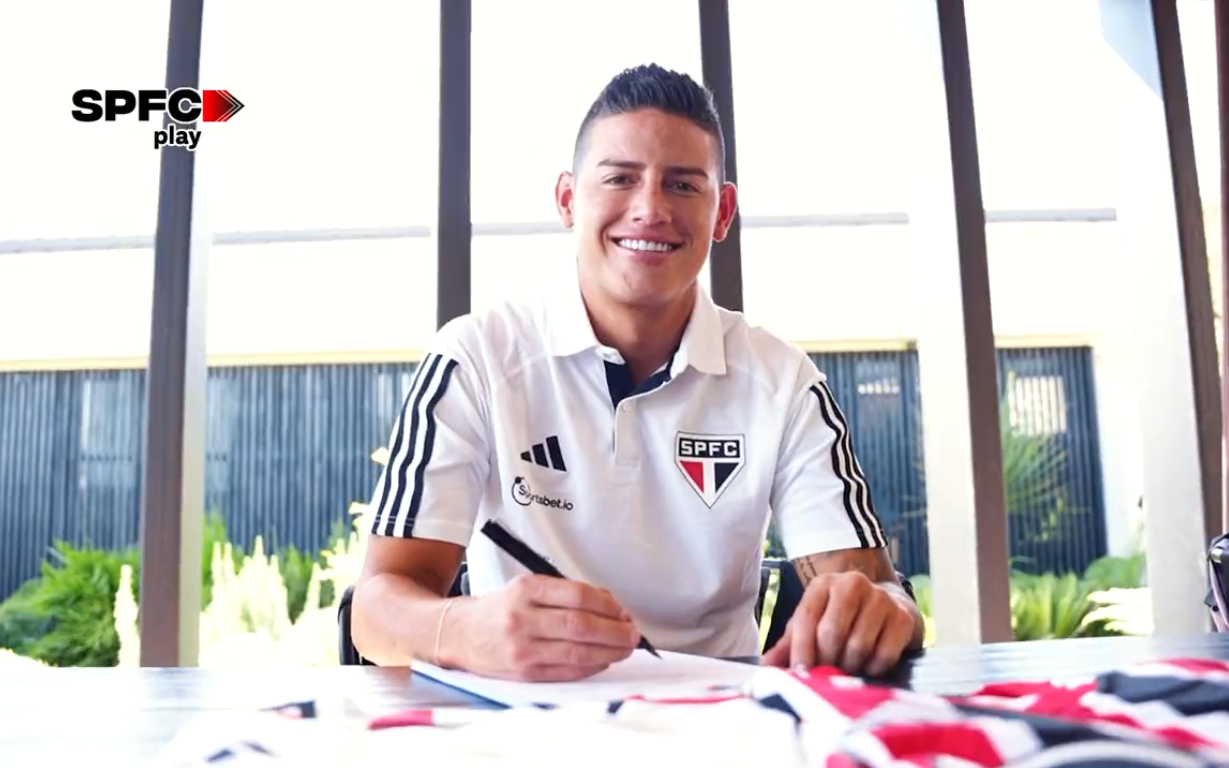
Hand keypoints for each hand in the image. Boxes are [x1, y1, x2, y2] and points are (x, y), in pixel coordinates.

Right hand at [442, 574, 640, 681]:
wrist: (459, 633)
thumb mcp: (525, 588)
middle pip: (580, 625)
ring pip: (577, 652)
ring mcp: (522, 648)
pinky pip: (567, 671)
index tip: (622, 610)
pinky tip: (603, 660)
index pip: (577, 595)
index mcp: (525, 590)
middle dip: (615, 631)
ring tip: (624, 648)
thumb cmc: (499, 610)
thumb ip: (564, 594)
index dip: (607, 604)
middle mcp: (521, 618)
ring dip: (609, 651)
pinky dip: (591, 667)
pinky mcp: (524, 673)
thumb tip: (610, 608)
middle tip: (632, 633)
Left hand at [760, 571, 917, 676]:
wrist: (888, 605)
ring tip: (847, 669)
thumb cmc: (841, 619)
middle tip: (826, 674)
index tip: (799, 673)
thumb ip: (789, 644)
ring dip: (850, 667)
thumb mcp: (812, 624)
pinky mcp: (902, 617)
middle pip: (832, 633)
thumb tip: (766, 665)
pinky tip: (869, 667)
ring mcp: (881, 598)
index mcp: (823, 584)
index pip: (807, 618)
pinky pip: (884, 655)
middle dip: (826, 661)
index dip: (801, 649)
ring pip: (858, 646)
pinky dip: (873, 669)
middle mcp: (852, 583)